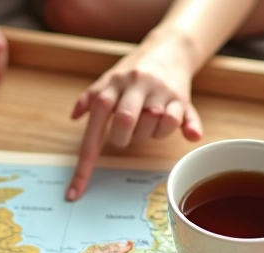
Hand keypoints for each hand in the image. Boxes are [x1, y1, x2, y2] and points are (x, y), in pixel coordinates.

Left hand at [66, 32, 203, 200]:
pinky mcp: (183, 98)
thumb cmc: (132, 72)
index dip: (85, 164)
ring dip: (150, 134)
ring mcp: (161, 91)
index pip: (95, 124)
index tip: (76, 193)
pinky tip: (189, 135)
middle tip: (127, 134)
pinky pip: (184, 119)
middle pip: (125, 121)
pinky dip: (187, 129)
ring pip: (155, 123)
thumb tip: (75, 116)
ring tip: (148, 124)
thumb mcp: (107, 81)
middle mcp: (136, 85)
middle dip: (123, 138)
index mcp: (112, 85)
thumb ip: (90, 99)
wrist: (168, 49)